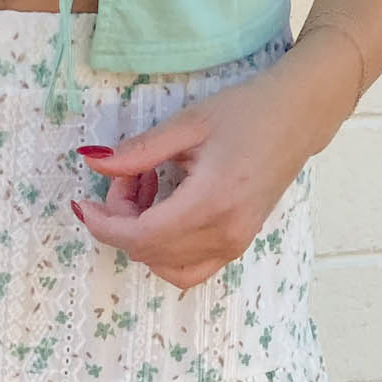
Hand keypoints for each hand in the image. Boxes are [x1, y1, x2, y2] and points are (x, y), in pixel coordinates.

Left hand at [70, 34, 352, 288]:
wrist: (298, 117)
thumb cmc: (246, 112)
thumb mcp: (188, 124)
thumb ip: (138, 150)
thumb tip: (92, 162)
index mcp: (211, 202)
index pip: (141, 236)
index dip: (104, 225)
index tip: (84, 204)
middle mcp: (224, 234)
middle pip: (147, 251)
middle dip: (121, 219)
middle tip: (128, 174)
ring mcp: (233, 245)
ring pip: (164, 264)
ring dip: (141, 234)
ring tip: (148, 188)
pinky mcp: (236, 246)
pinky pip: (187, 269)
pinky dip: (163, 249)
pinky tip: (164, 211)